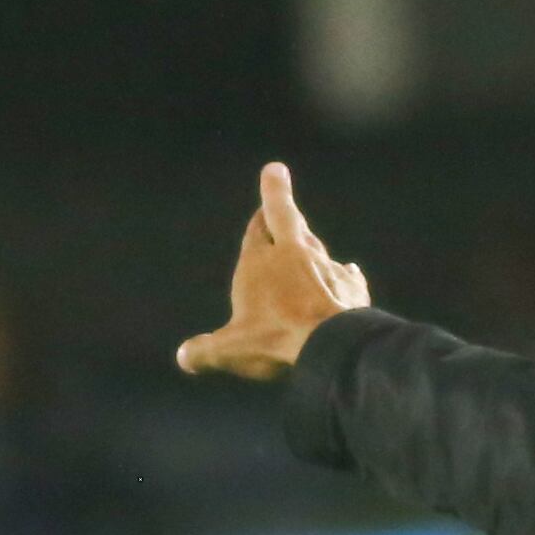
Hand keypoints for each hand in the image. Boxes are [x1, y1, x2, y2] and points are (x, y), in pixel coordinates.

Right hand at [175, 162, 369, 380]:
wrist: (333, 345)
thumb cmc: (275, 341)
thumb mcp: (231, 350)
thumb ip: (205, 351)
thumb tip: (184, 357)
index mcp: (259, 262)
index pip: (255, 231)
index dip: (256, 218)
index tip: (260, 200)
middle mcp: (294, 255)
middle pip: (287, 220)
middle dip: (279, 198)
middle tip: (277, 178)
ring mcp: (326, 268)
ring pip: (315, 246)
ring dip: (307, 240)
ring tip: (305, 236)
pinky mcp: (351, 287)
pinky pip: (345, 274)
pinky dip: (343, 272)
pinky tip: (349, 271)